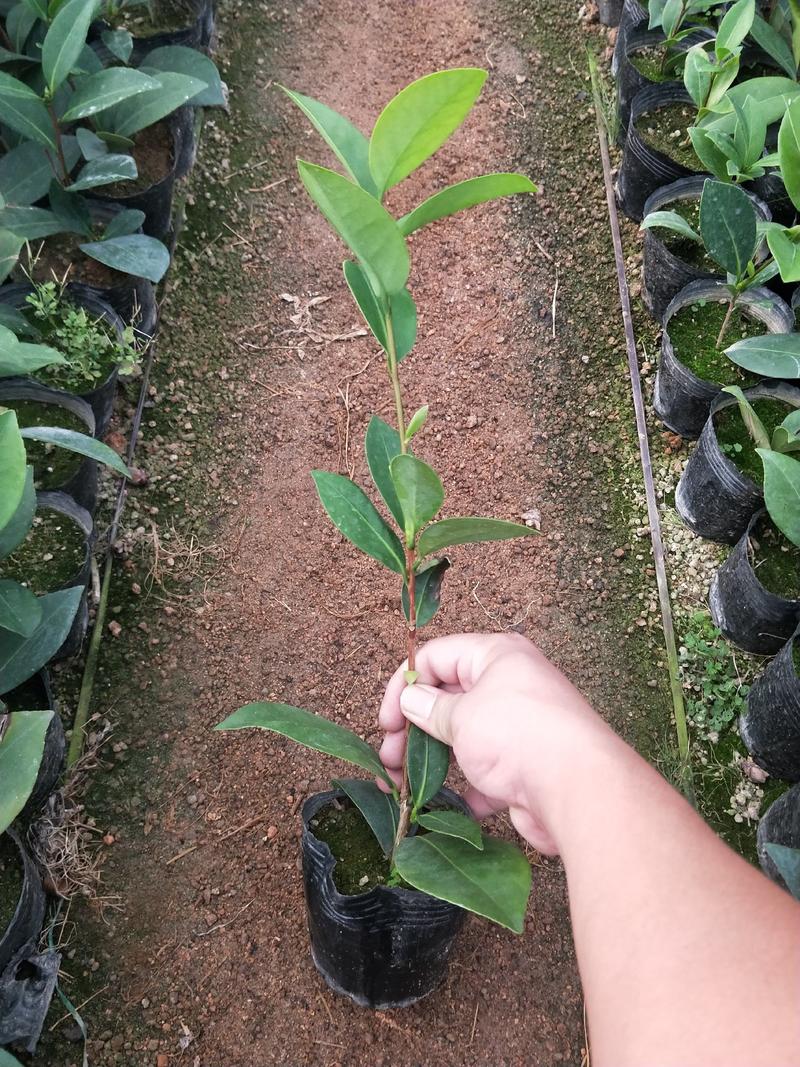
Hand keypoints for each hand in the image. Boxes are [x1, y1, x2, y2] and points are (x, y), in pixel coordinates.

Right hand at [379, 632, 615, 854]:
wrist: (578, 791)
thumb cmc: (519, 737)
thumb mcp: (461, 716)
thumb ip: (430, 709)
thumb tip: (412, 700)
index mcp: (497, 656)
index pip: (436, 656)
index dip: (404, 685)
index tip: (386, 723)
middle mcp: (511, 685)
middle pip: (449, 698)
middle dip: (414, 729)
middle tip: (389, 759)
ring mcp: (520, 727)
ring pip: (465, 738)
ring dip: (433, 760)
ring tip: (405, 786)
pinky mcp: (527, 766)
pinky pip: (486, 772)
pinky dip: (466, 787)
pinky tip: (446, 806)